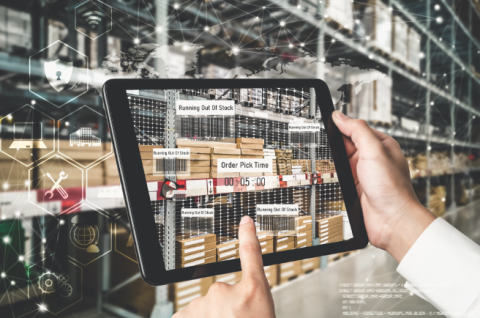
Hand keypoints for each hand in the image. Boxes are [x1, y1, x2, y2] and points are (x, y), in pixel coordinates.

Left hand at [173, 216, 275, 317]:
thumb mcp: (263, 305)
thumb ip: (251, 295)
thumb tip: (242, 278)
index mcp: (251, 290)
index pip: (251, 254)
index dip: (248, 236)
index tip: (246, 221)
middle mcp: (224, 293)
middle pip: (221, 293)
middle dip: (224, 307)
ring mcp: (202, 305)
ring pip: (205, 306)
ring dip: (210, 317)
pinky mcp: (184, 315)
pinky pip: (188, 315)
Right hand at [332, 111, 435, 261]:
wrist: (391, 221)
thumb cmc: (392, 188)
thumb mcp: (374, 151)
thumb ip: (357, 131)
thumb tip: (340, 117)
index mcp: (382, 145)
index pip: (357, 128)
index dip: (343, 126)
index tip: (328, 122)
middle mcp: (373, 158)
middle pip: (347, 143)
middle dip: (336, 144)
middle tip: (326, 142)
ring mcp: (364, 172)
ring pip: (341, 159)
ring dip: (335, 160)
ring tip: (329, 160)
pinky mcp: (355, 186)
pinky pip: (340, 175)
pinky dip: (335, 174)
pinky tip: (333, 174)